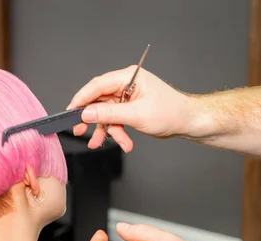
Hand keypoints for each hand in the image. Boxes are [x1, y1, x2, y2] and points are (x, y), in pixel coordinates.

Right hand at [67, 66, 199, 151]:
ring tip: (100, 143)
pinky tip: (124, 143)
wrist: (188, 122)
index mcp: (129, 77)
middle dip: (92, 119)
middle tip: (79, 130)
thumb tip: (87, 113)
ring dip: (107, 130)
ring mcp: (128, 98)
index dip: (82, 98)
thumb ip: (109, 114)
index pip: (98, 85)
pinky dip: (118, 132)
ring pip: (106, 114)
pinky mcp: (131, 109)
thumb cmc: (171, 112)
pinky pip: (116, 120)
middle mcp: (126, 85)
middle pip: (99, 101)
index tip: (71, 111)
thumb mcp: (137, 115)